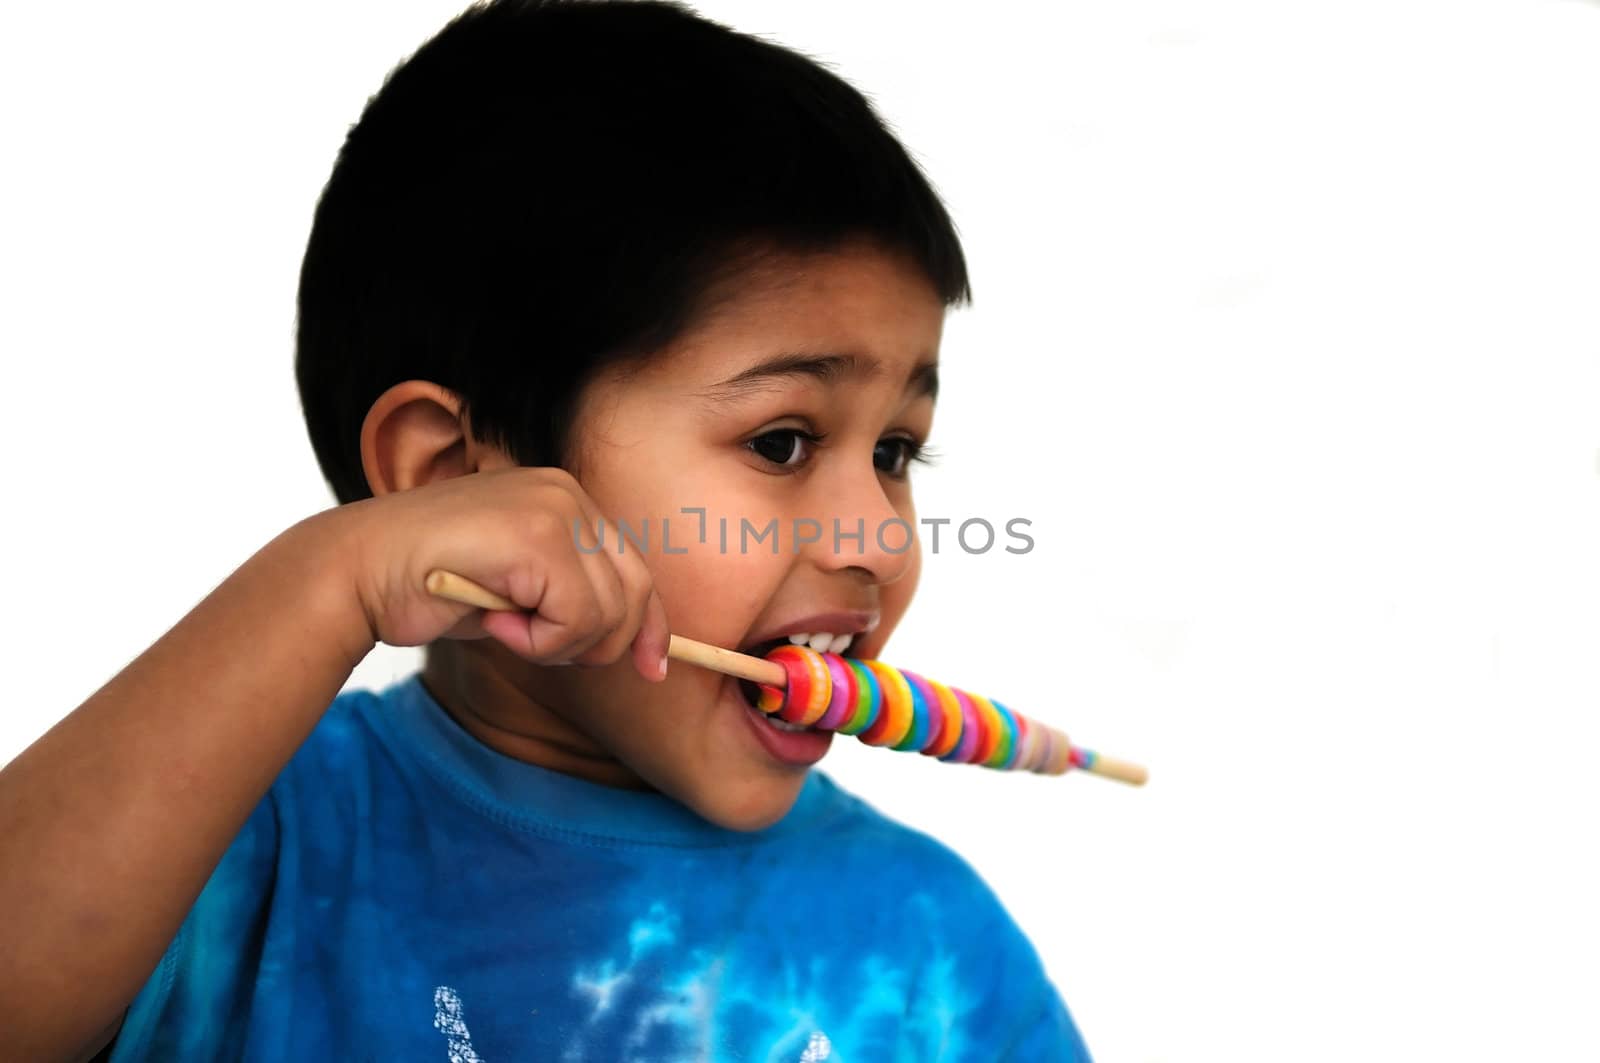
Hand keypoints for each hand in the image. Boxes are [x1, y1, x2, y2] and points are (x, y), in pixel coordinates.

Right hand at [330, 466, 669, 681]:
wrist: (355, 572)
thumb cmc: (428, 586)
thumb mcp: (515, 590)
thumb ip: (568, 598)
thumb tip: (636, 645)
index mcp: (564, 498)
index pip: (635, 569)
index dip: (649, 626)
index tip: (653, 669)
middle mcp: (566, 493)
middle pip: (634, 593)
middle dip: (599, 643)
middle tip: (536, 647)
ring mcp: (555, 509)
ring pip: (607, 613)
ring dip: (556, 644)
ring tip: (503, 626)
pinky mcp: (540, 537)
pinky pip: (576, 619)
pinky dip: (538, 642)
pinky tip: (492, 621)